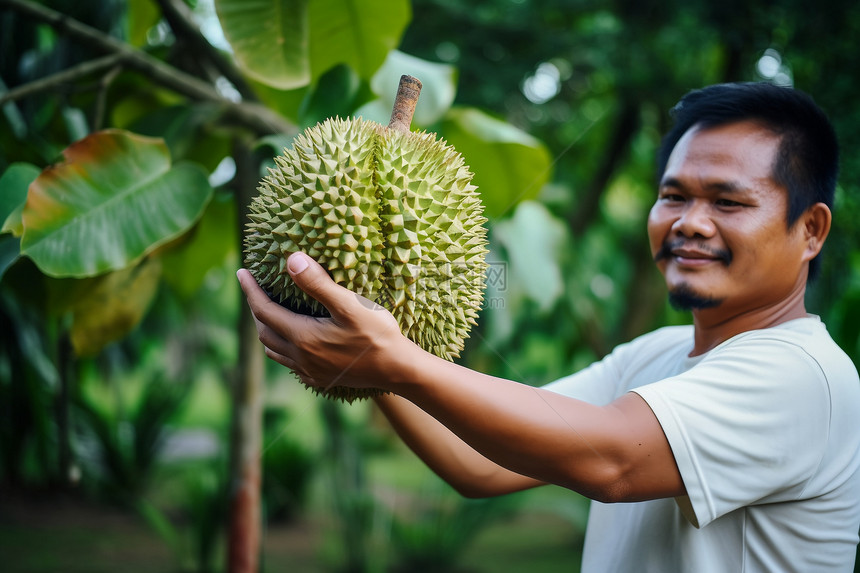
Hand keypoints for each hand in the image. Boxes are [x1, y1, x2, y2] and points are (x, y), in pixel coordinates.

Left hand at [236, 253, 412, 392]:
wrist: (398, 370)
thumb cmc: (378, 335)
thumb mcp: (350, 305)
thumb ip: (319, 283)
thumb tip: (292, 260)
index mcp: (303, 337)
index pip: (264, 310)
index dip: (250, 290)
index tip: (241, 272)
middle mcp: (301, 357)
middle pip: (264, 331)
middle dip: (255, 309)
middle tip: (254, 289)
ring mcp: (311, 371)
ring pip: (275, 351)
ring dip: (266, 330)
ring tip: (268, 313)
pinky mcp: (321, 379)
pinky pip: (290, 364)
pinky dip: (282, 349)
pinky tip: (293, 342)